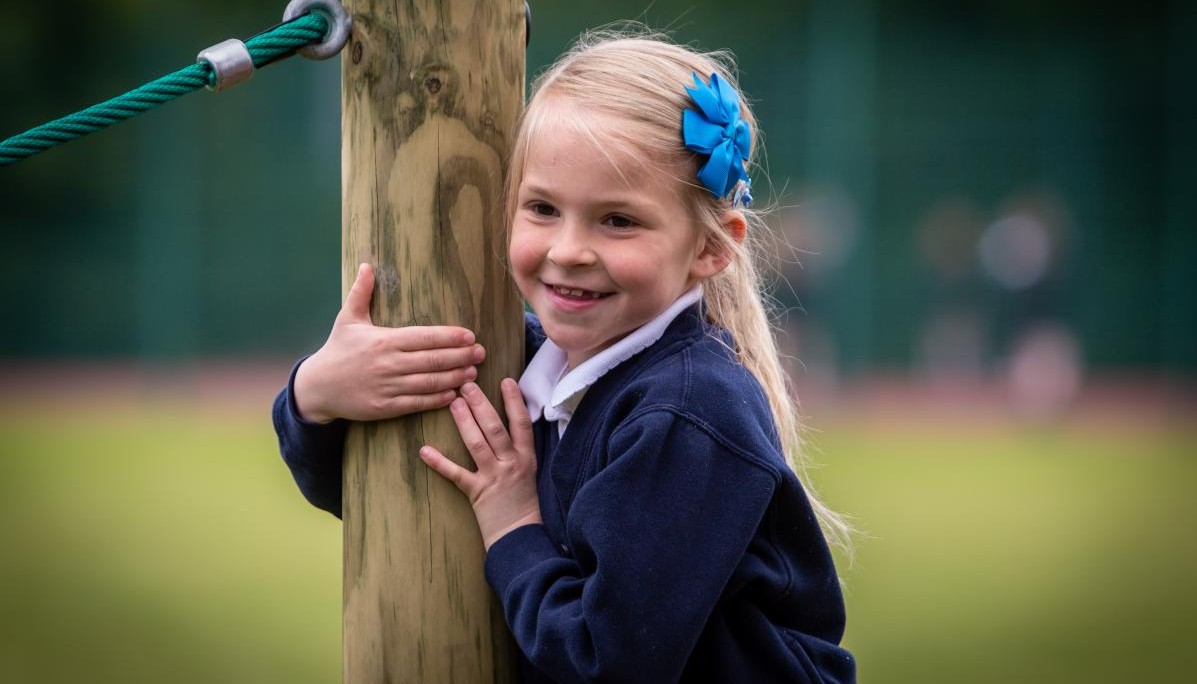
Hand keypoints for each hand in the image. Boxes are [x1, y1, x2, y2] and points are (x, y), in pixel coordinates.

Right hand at [294, 263, 485, 422]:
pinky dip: (437, 399)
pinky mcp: (384, 407)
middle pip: (432, 360)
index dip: (449, 337)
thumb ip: (361, 293)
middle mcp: (387, 364)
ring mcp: (386, 387)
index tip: (469, 335)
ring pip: (428, 382)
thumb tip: (367, 264)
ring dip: (454, 377)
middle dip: (460, 356)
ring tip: (473, 372)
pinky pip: (416, 403)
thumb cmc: (337, 350)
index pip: (423, 337)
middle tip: (481, 352)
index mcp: (383, 341)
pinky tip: (453, 394)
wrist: (317, 387)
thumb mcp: (347, 319)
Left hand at [419, 380, 541, 549]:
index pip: (522, 423)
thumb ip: (519, 447)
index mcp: (526, 456)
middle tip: (467, 384)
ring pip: (477, 445)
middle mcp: (511, 463)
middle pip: (495, 428)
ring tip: (453, 402)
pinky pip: (456, 475)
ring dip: (465, 422)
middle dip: (481, 404)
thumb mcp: (529, 471)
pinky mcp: (477, 493)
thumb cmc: (523, 502)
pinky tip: (425, 450)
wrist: (519, 536)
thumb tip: (509, 420)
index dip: (515, 401)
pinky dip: (439, 462)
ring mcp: (494, 478)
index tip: (507, 380)